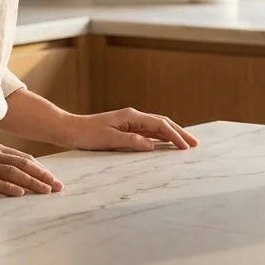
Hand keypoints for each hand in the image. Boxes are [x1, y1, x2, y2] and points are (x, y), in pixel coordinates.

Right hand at [0, 141, 63, 196]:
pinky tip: (20, 194)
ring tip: (46, 191)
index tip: (52, 177)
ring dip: (32, 182)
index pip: (21, 157)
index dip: (39, 167)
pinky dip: (8, 188)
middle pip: (23, 163)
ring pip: (12, 172)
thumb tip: (2, 169)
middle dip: (43, 175)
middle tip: (58, 186)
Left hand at [67, 108, 199, 151]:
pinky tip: (166, 143)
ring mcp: (130, 122)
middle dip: (180, 133)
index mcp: (131, 117)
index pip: (160, 125)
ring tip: (185, 143)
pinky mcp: (125, 128)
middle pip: (163, 123)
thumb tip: (152, 145)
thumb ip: (132, 141)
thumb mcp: (109, 139)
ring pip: (157, 127)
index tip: (186, 147)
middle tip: (195, 144)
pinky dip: (160, 137)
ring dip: (172, 134)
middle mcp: (133, 117)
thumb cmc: (87, 134)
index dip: (175, 136)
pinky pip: (148, 132)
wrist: (70, 129)